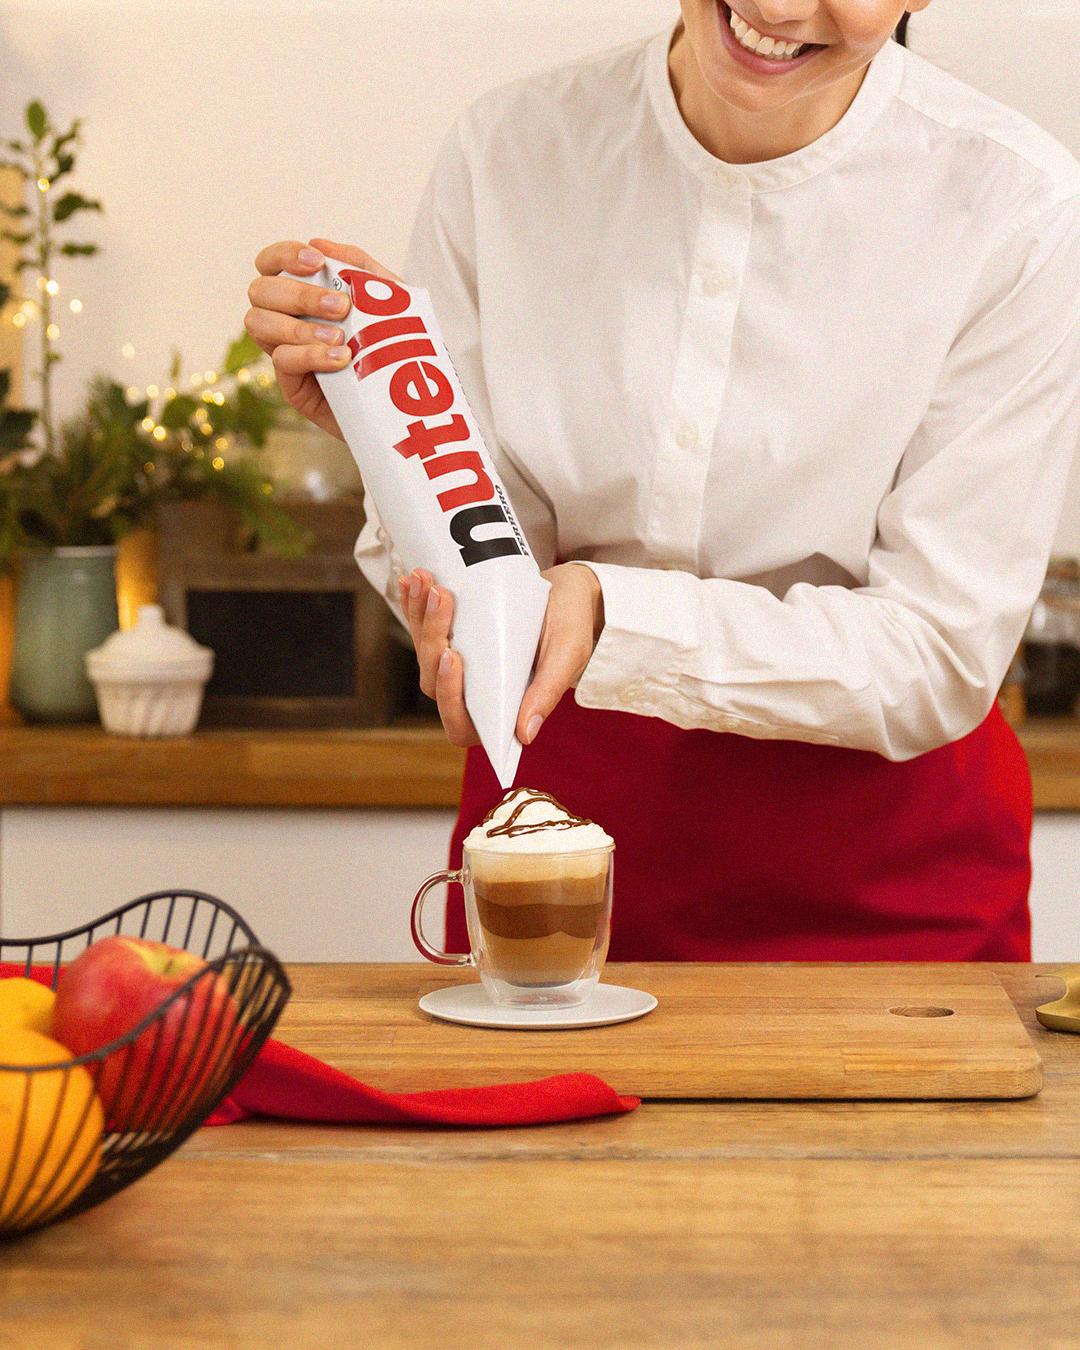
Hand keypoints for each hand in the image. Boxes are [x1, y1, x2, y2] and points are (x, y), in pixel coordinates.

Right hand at [244, 237, 399, 439]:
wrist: (407, 403)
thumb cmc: (394, 347)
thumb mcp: (388, 302)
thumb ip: (360, 269)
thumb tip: (320, 242)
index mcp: (301, 295)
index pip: (271, 264)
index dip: (284, 256)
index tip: (317, 261)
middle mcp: (285, 320)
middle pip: (260, 291)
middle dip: (298, 295)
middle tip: (340, 307)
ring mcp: (286, 352)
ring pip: (259, 324)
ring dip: (298, 326)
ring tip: (340, 336)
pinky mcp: (293, 386)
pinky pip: (282, 361)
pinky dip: (309, 355)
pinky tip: (341, 358)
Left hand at [399, 563, 604, 748]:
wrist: (569, 590)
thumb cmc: (572, 626)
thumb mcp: (567, 656)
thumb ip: (547, 692)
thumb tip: (525, 735)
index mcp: (502, 711)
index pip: (461, 725)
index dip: (449, 697)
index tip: (453, 656)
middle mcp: (475, 693)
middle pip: (434, 680)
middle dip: (432, 637)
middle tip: (443, 596)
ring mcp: (460, 666)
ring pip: (425, 651)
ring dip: (420, 617)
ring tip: (427, 580)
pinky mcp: (453, 638)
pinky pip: (424, 628)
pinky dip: (415, 604)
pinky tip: (413, 580)